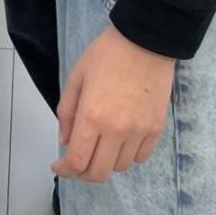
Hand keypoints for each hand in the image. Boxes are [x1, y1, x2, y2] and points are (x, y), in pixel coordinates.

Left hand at [52, 25, 174, 182]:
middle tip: (76, 162)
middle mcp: (116, 130)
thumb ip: (67, 112)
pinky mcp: (157, 128)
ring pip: (121, 167)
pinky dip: (128, 156)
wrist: (145, 41)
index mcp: (92, 116)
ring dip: (106, 163)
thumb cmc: (106, 54)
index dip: (65, 170)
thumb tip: (65, 142)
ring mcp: (139, 131)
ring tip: (100, 147)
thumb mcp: (76, 77)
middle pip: (99, 172)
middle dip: (83, 173)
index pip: (77, 161)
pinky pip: (141, 157)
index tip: (58, 166)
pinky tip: (120, 142)